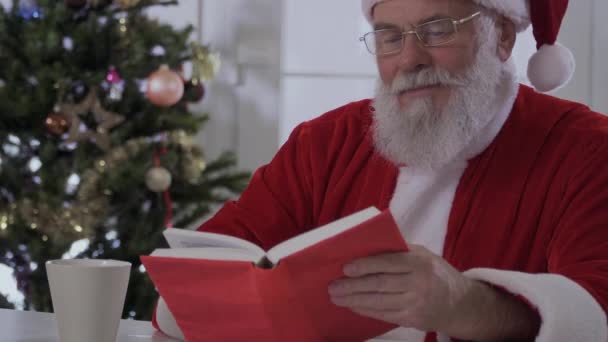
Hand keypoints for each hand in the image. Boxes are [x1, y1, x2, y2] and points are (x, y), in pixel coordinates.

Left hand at [328, 245, 477, 333]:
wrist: (460, 303)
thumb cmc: (435, 272)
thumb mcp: (423, 254)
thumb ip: (398, 251)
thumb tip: (365, 247)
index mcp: (420, 262)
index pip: (388, 263)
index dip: (365, 265)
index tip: (346, 268)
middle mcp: (419, 283)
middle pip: (380, 284)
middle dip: (353, 286)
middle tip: (333, 286)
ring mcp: (416, 303)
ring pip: (379, 302)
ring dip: (354, 300)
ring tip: (336, 297)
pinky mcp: (412, 319)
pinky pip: (383, 314)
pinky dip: (365, 310)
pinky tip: (352, 305)